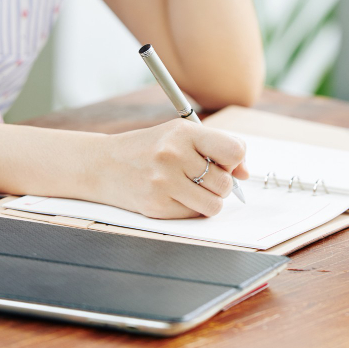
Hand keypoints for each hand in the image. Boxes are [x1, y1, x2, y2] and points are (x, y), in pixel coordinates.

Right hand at [95, 119, 248, 218]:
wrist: (103, 164)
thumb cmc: (148, 148)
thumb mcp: (180, 135)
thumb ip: (216, 148)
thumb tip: (245, 173)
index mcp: (182, 133)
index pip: (234, 151)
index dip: (235, 160)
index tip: (225, 162)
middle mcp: (172, 155)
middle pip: (225, 182)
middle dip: (219, 183)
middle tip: (200, 176)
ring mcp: (163, 182)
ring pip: (214, 204)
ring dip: (208, 199)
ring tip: (190, 187)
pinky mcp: (156, 206)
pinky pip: (193, 214)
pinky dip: (189, 208)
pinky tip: (173, 195)